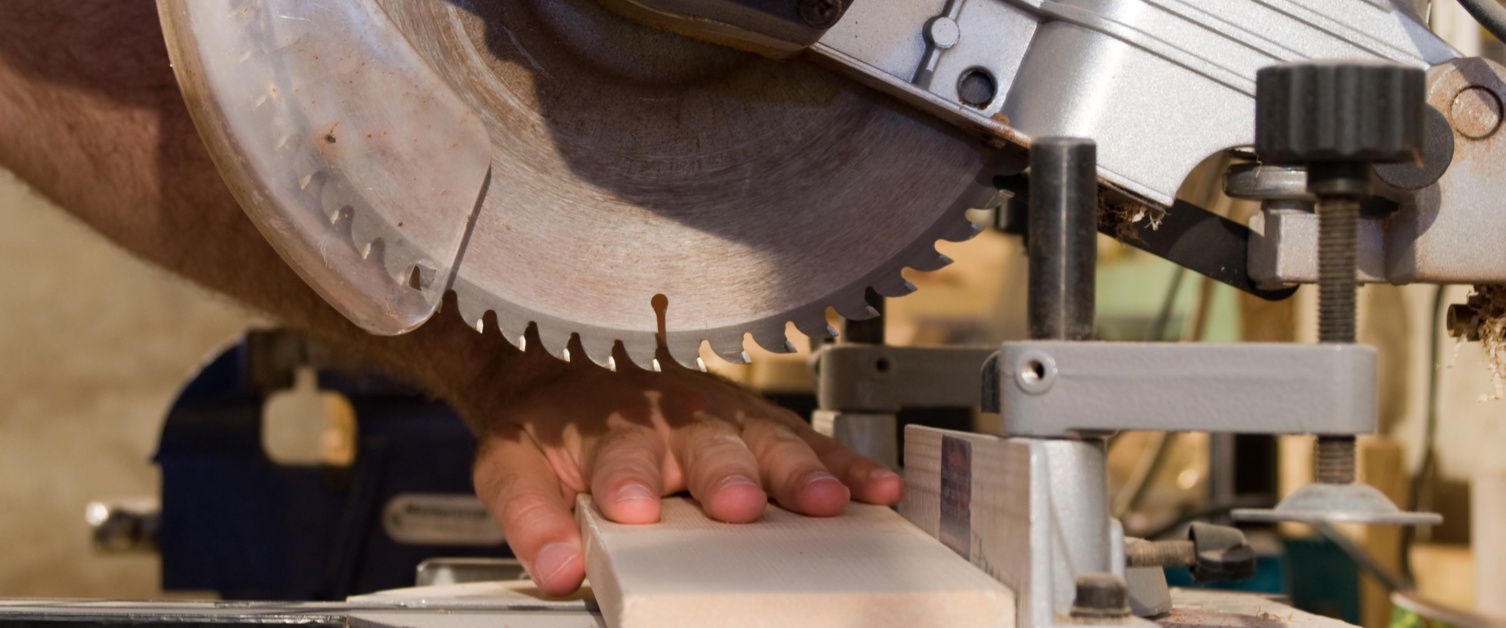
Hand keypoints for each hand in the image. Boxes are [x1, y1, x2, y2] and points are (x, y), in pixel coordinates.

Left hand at [459, 332, 903, 596]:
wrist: (564, 367)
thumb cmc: (548, 429)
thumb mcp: (513, 469)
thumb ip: (531, 520)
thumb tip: (557, 572)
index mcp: (609, 431)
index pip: (617, 456)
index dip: (627, 480)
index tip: (633, 506)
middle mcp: (672, 417)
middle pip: (704, 446)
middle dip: (725, 474)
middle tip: (738, 502)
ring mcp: (725, 416)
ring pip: (766, 440)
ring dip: (795, 471)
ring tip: (822, 502)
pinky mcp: (763, 424)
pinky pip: (811, 442)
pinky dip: (845, 465)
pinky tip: (876, 489)